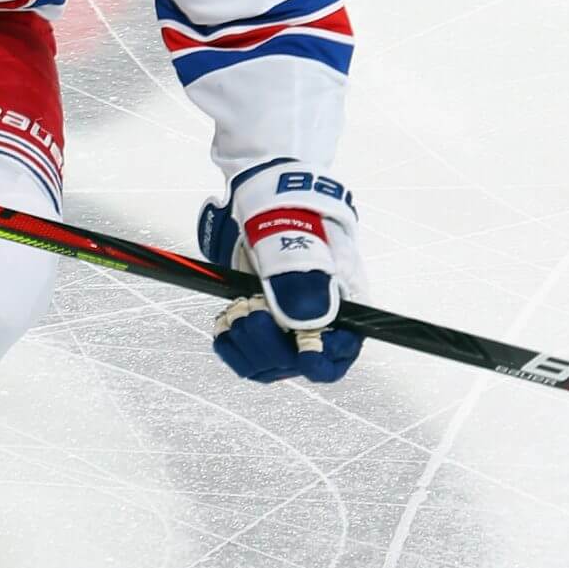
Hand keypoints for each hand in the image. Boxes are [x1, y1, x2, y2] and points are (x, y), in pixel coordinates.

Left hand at [196, 161, 365, 382]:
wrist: (266, 204)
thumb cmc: (294, 218)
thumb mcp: (301, 246)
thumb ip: (304, 286)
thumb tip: (308, 325)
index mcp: (343, 306)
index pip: (339, 354)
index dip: (322, 362)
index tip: (302, 356)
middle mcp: (315, 324)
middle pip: (296, 363)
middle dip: (270, 343)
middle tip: (253, 309)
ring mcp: (285, 328)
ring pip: (267, 363)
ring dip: (247, 341)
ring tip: (239, 307)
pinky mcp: (259, 326)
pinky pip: (243, 356)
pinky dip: (229, 343)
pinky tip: (225, 322)